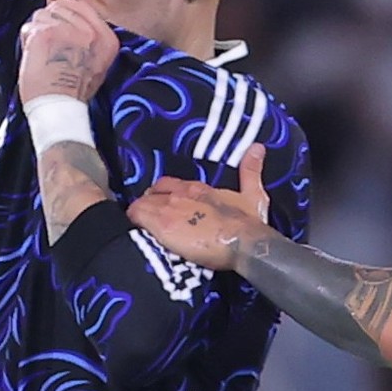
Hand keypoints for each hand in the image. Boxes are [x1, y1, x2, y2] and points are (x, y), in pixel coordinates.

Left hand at [18, 0, 120, 104]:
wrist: (59, 110)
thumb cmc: (72, 92)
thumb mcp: (96, 63)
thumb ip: (88, 38)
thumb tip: (68, 20)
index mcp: (107, 39)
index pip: (81, 6)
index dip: (64, 17)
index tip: (60, 35)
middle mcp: (91, 31)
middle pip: (60, 6)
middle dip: (50, 23)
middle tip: (52, 50)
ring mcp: (67, 30)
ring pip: (42, 14)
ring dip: (38, 32)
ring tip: (45, 55)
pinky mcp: (46, 34)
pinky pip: (29, 27)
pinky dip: (27, 41)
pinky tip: (35, 57)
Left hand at [129, 166, 271, 272]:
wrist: (244, 242)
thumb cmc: (249, 224)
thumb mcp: (253, 195)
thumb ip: (251, 170)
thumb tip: (257, 148)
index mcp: (198, 188)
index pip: (169, 184)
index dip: (164, 195)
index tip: (166, 205)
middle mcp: (180, 193)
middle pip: (152, 193)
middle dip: (150, 203)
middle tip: (153, 218)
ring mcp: (168, 207)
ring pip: (141, 203)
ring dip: (141, 214)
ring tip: (144, 229)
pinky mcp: (161, 224)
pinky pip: (136, 215)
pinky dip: (134, 221)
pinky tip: (138, 232)